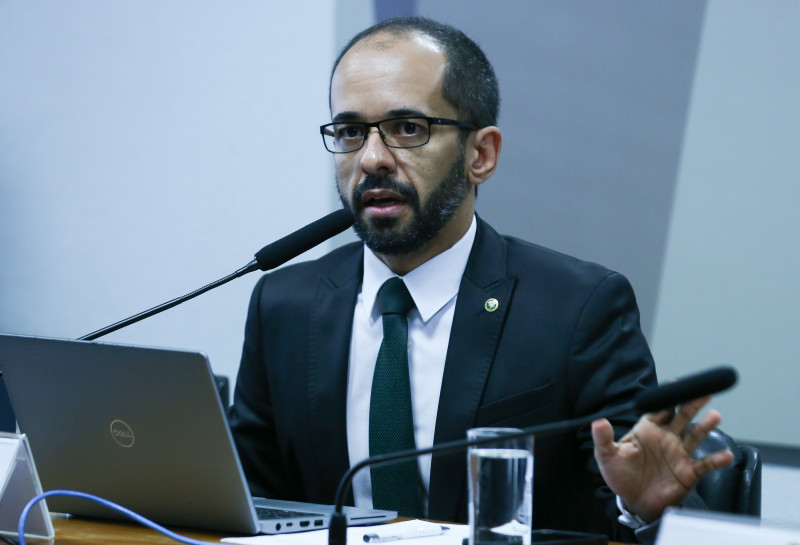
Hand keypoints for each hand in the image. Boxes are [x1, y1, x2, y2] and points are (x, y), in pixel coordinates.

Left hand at [591, 395, 734, 521]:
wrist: (634, 502)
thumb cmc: (621, 475)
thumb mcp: (607, 456)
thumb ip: (604, 439)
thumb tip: (598, 422)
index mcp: (647, 429)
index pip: (658, 408)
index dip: (666, 396)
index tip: (675, 383)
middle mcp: (666, 437)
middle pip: (681, 416)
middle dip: (691, 404)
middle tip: (704, 392)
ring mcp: (679, 454)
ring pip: (695, 436)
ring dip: (705, 426)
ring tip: (715, 415)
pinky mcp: (688, 472)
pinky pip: (705, 464)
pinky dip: (717, 460)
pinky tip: (727, 456)